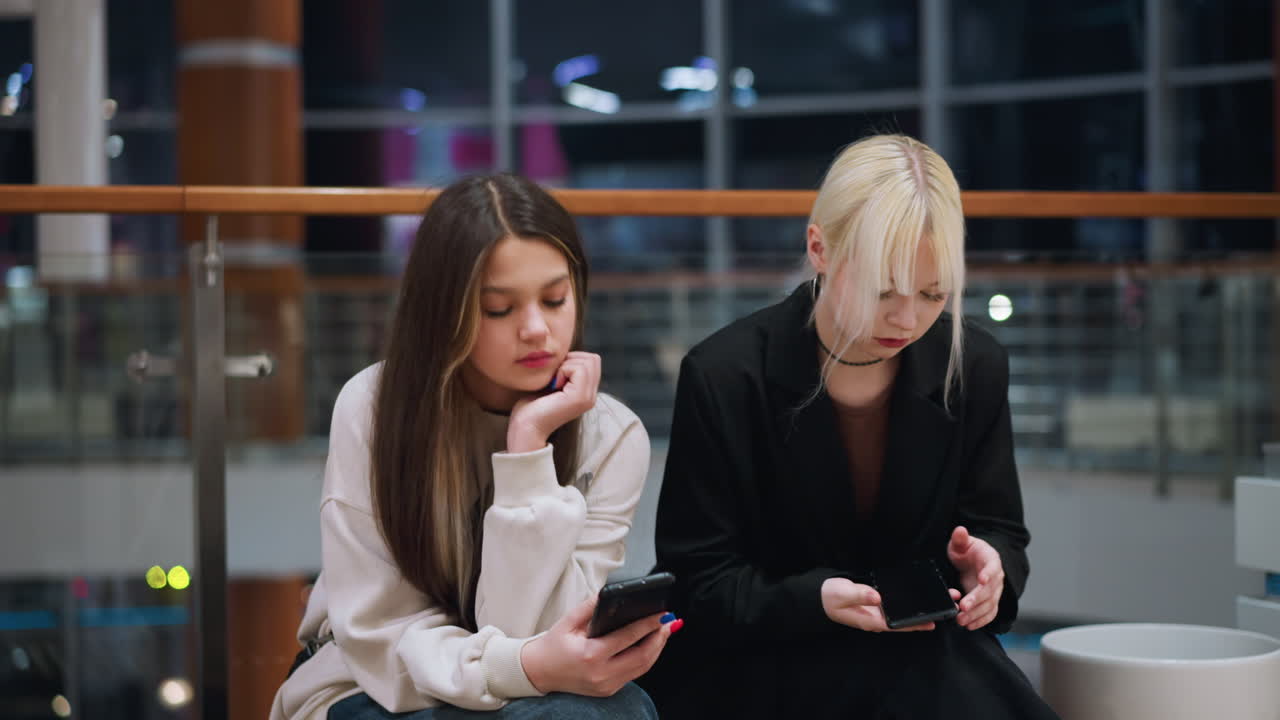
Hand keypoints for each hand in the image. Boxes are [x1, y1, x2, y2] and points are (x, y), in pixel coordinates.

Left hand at [507, 352, 600, 452]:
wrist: (526, 428)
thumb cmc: (531, 406)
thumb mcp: (551, 382)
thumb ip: (563, 369)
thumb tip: (566, 352)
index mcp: (586, 392)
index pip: (592, 360)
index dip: (572, 359)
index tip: (555, 373)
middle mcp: (591, 395)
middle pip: (593, 359)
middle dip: (571, 359)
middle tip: (555, 376)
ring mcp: (588, 398)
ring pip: (587, 361)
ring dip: (566, 365)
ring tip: (554, 382)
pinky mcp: (581, 398)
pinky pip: (578, 368)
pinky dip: (563, 370)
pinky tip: (553, 385)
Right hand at [520, 594, 675, 696]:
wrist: (538, 672)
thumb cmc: (552, 645)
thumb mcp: (567, 622)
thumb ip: (589, 606)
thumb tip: (610, 594)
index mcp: (591, 655)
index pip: (628, 638)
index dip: (648, 625)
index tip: (662, 614)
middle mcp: (601, 674)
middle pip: (642, 657)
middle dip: (659, 638)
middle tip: (669, 622)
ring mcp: (606, 685)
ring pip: (642, 668)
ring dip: (656, 649)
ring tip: (664, 631)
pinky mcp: (608, 690)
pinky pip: (633, 674)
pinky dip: (645, 659)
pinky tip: (650, 645)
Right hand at [820, 577, 955, 631]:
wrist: (820, 595)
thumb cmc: (831, 597)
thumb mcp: (843, 594)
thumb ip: (860, 594)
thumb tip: (878, 596)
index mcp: (872, 620)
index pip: (899, 625)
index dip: (916, 624)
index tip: (934, 622)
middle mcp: (879, 617)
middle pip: (907, 618)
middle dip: (927, 613)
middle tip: (948, 604)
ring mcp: (879, 610)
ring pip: (905, 609)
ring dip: (923, 604)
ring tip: (941, 596)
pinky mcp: (878, 601)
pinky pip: (898, 602)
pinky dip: (912, 598)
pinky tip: (922, 591)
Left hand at [947, 526, 1004, 629]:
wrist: (976, 562)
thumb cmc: (968, 552)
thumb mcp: (962, 543)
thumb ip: (960, 539)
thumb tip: (960, 530)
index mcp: (991, 560)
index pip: (992, 568)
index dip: (988, 574)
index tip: (981, 580)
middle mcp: (996, 578)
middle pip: (989, 591)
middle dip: (977, 599)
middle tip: (963, 606)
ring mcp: (995, 592)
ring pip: (989, 605)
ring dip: (976, 614)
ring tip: (960, 620)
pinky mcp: (990, 602)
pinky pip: (989, 614)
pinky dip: (981, 621)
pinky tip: (969, 625)